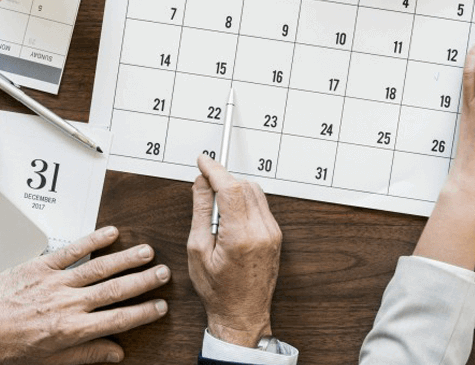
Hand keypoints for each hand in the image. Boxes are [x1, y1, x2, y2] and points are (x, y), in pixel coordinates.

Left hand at [0, 226, 169, 364]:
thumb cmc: (9, 347)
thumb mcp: (50, 361)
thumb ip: (86, 355)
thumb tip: (115, 353)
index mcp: (72, 329)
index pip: (118, 319)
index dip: (143, 312)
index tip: (160, 306)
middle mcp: (68, 304)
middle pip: (115, 289)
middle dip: (144, 281)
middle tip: (164, 273)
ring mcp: (55, 283)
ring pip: (99, 268)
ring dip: (126, 259)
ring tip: (147, 252)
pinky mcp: (41, 267)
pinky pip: (72, 251)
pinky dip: (93, 240)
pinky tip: (110, 233)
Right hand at [187, 155, 281, 347]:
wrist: (243, 314)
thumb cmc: (217, 290)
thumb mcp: (198, 250)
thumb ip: (201, 211)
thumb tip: (201, 183)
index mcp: (241, 235)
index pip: (230, 187)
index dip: (215, 169)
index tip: (203, 161)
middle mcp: (262, 231)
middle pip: (245, 185)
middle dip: (224, 180)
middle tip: (204, 190)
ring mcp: (272, 232)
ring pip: (255, 192)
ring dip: (235, 190)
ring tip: (216, 212)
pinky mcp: (276, 235)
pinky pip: (261, 205)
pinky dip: (244, 202)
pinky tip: (230, 218)